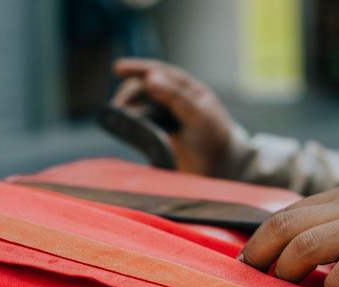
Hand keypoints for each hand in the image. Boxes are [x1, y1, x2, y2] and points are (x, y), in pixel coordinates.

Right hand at [112, 58, 233, 175]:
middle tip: (118, 105)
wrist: (220, 167)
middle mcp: (174, 98)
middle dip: (129, 92)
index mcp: (187, 88)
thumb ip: (176, 97)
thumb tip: (150, 79)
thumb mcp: (199, 115)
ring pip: (140, 104)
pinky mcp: (159, 133)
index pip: (159, 71)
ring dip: (128, 106)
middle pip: (144, 87)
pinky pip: (141, 122)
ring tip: (120, 115)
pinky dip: (132, 121)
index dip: (138, 68)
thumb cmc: (215, 138)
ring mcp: (165, 116)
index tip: (118, 68)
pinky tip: (125, 126)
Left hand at [238, 168, 338, 286]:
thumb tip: (300, 245)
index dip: (258, 239)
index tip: (246, 262)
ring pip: (311, 243)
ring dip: (289, 268)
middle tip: (254, 276)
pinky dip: (337, 282)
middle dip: (262, 254)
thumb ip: (338, 218)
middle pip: (287, 227)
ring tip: (285, 285)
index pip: (285, 215)